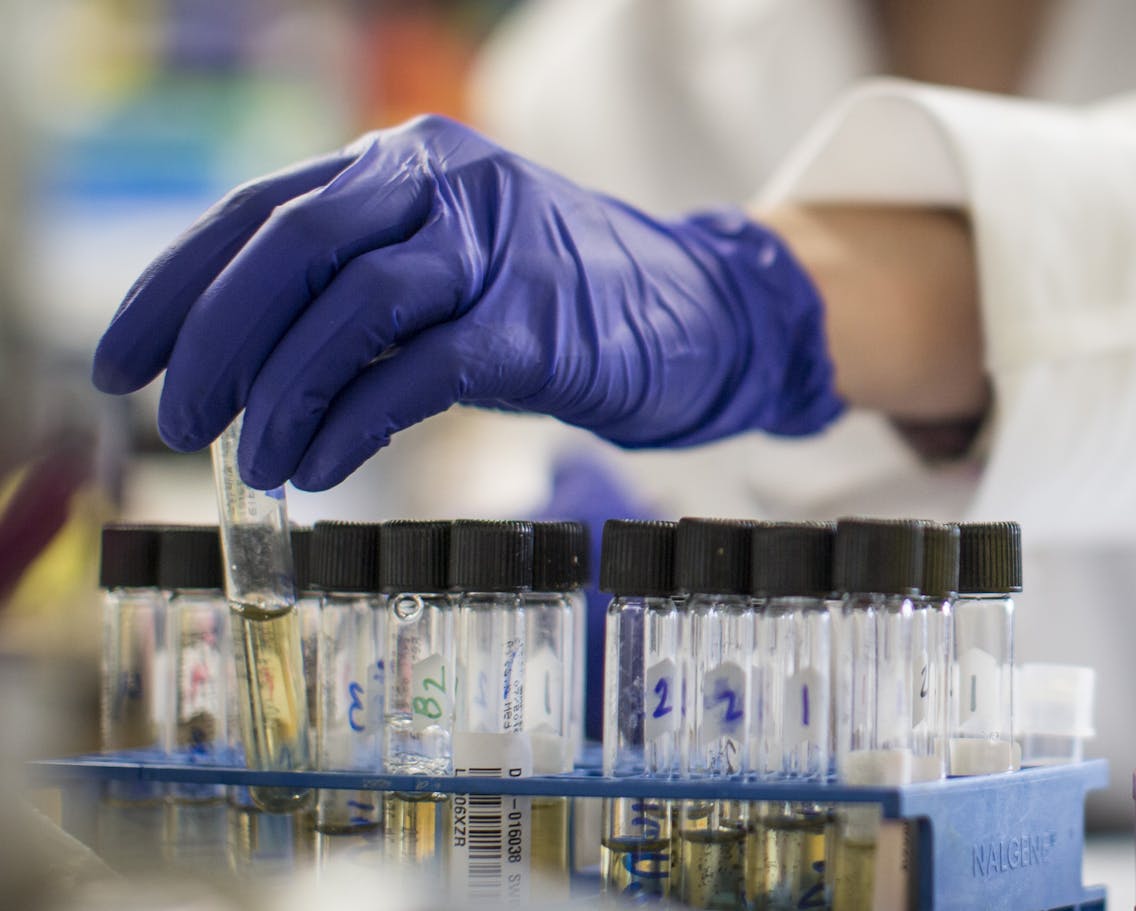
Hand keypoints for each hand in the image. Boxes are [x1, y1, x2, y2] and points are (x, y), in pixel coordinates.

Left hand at [92, 115, 841, 489]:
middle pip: (293, 244)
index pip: (261, 211)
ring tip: (257, 461)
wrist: (697, 314)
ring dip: (282, 391)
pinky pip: (418, 369)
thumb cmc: (559, 302)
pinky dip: (354, 422)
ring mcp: (496, 246)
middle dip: (216, 338)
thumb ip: (359, 298)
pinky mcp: (538, 320)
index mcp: (406, 163)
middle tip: (179, 418)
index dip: (177, 288)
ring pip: (351, 304)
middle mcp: (443, 183)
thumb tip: (246, 375)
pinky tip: (324, 464)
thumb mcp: (446, 274)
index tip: (124, 362)